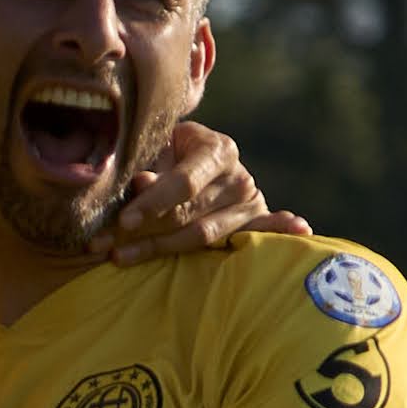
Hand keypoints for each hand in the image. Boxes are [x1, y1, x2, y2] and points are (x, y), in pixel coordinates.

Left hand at [103, 118, 299, 256]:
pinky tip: (300, 228)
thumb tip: (142, 183)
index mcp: (217, 149)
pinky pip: (267, 232)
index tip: (124, 221)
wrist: (200, 154)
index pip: (185, 181)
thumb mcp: (159, 152)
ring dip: (160, 250)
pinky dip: (284, 229)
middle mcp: (238, 175)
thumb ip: (151, 167)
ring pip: (203, 236)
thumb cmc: (171, 154)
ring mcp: (250, 201)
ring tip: (119, 258)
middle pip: (190, 213)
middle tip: (105, 248)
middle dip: (143, 232)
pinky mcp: (256, 223)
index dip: (154, 202)